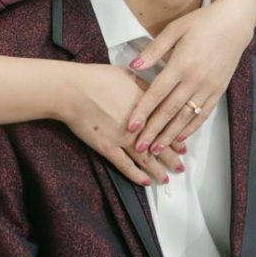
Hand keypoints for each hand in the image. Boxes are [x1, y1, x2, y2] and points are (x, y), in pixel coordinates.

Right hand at [60, 64, 184, 185]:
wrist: (72, 90)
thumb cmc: (96, 78)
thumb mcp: (127, 74)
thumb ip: (144, 85)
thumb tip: (155, 90)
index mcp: (146, 105)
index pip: (167, 124)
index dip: (176, 136)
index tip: (183, 143)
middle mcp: (139, 125)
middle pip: (160, 144)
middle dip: (172, 156)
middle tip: (181, 165)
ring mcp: (124, 139)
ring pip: (146, 159)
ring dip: (158, 170)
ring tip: (166, 178)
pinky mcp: (108, 148)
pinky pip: (125, 165)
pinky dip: (136, 175)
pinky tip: (145, 182)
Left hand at [125, 0, 255, 158]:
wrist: (235, 22)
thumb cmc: (202, 22)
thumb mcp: (175, 29)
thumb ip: (154, 50)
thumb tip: (133, 66)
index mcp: (181, 64)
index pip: (157, 94)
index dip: (142, 112)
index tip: (131, 127)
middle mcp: (195, 79)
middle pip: (169, 111)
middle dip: (153, 132)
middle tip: (139, 148)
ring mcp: (209, 87)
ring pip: (186, 117)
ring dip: (170, 135)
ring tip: (156, 149)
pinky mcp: (218, 90)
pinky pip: (203, 114)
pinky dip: (191, 127)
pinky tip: (180, 138)